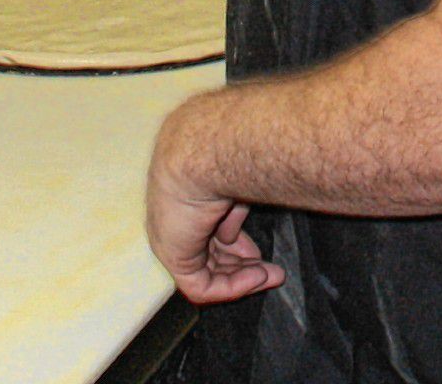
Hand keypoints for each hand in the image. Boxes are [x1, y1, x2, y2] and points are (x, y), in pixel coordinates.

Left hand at [147, 131, 284, 303]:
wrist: (204, 153)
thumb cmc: (222, 157)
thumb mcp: (233, 188)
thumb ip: (230, 215)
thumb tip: (230, 237)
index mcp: (184, 199)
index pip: (207, 231)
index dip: (235, 245)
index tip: (258, 253)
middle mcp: (173, 222)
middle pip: (208, 255)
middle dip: (241, 266)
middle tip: (271, 272)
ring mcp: (170, 241)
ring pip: (206, 274)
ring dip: (241, 279)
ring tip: (271, 276)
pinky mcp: (173, 258)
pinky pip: (202, 286)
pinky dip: (232, 287)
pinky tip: (256, 277)